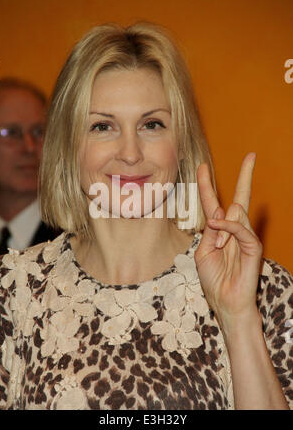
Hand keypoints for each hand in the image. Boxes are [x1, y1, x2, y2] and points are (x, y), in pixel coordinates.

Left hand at [194, 152, 262, 333]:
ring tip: (219, 248)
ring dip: (222, 228)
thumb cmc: (213, 279)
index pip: (214, 202)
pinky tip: (219, 229)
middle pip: (240, 197)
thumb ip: (210, 231)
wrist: (225, 302)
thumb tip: (219, 211)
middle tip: (252, 155)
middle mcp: (234, 230)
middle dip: (245, 176)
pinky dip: (228, 228)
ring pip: (237, 214)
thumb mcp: (203, 252)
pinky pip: (242, 229)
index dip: (208, 185)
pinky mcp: (253, 247)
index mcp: (220, 231)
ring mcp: (245, 237)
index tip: (202, 167)